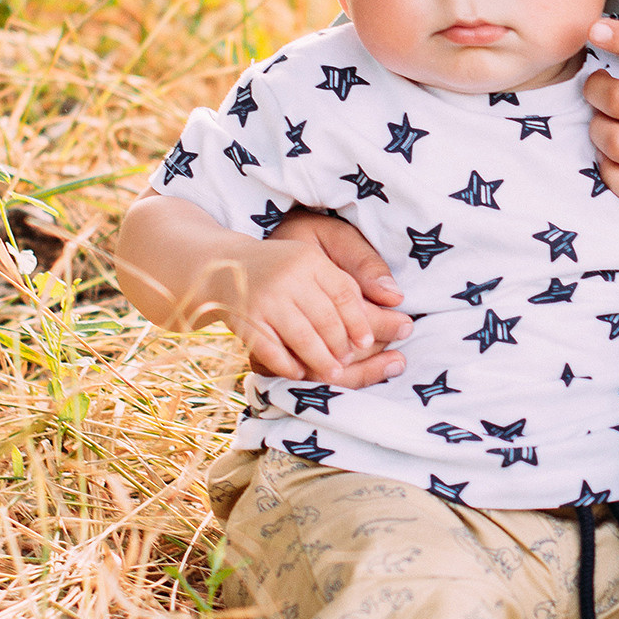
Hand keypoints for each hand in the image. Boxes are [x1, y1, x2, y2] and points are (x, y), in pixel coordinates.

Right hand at [223, 215, 410, 384]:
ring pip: (304, 340)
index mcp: (309, 259)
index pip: (345, 295)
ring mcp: (264, 301)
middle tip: (351, 359)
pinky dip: (289, 366)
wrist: (222, 266)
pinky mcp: (245, 321)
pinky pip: (273, 351)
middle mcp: (287, 278)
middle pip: (327, 322)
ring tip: (334, 372)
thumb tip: (396, 298)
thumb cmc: (284, 261)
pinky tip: (300, 372)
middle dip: (343, 346)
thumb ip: (360, 267)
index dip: (360, 322)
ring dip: (323, 361)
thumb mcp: (321, 246)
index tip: (369, 341)